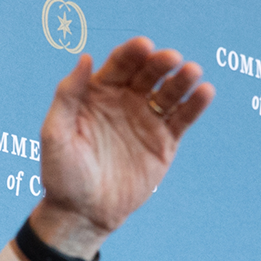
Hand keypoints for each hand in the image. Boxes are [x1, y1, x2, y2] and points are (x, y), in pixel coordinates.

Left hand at [29, 36, 214, 260]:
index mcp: (98, 93)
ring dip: (182, 79)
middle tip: (171, 58)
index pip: (119, 65)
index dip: (132, 53)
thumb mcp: (55, 133)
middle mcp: (125, 101)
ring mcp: (146, 120)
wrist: (83, 214)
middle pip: (148, 73)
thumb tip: (86, 57)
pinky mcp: (164, 142)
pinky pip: (182, 119)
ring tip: (193, 71)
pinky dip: (195, 105)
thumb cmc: (61, 174)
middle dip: (160, 63)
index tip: (144, 46)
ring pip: (168, 92)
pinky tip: (205, 92)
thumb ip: (67, 95)